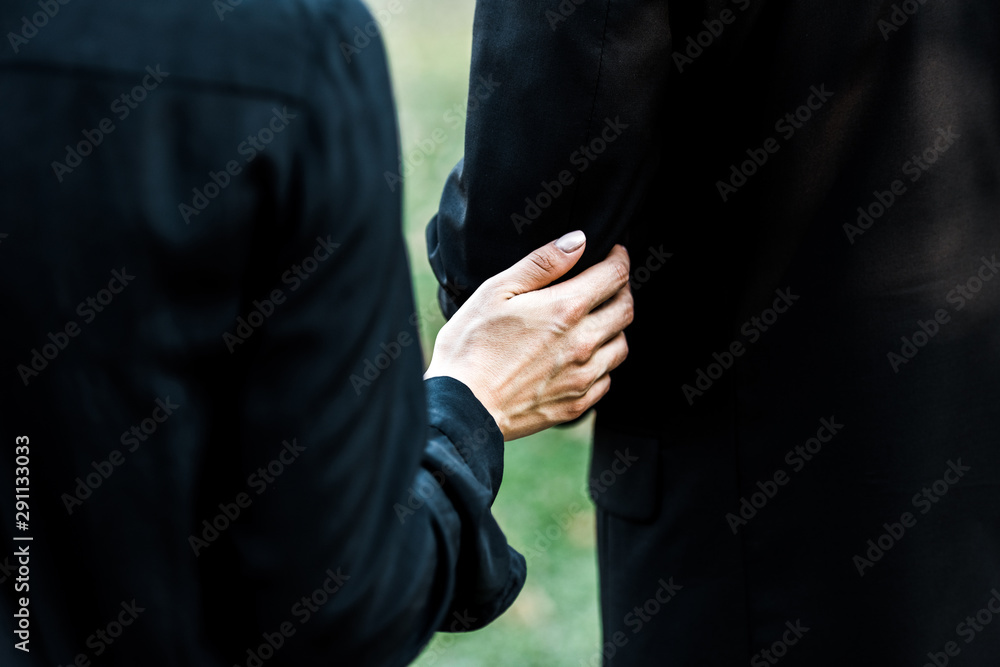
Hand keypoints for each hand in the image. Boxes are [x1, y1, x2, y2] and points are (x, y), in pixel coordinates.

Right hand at [424, 231, 632, 440]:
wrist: (461, 407)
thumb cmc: (470, 345)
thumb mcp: (497, 291)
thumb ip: (542, 263)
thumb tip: (578, 241)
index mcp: (566, 309)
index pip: (615, 275)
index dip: (619, 258)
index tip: (612, 253)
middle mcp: (583, 343)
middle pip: (625, 309)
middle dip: (621, 289)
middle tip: (605, 283)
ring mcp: (583, 377)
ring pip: (621, 345)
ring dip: (614, 327)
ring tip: (594, 320)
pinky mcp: (577, 404)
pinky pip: (607, 378)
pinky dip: (602, 362)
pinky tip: (581, 357)